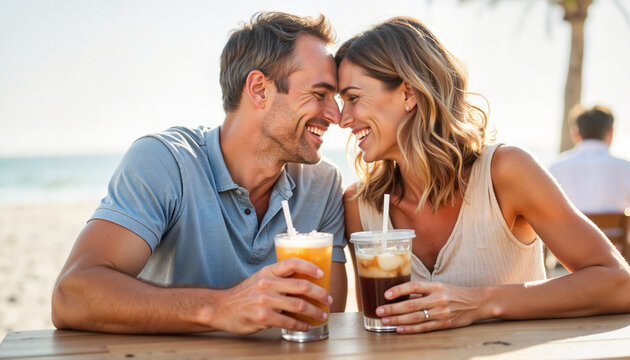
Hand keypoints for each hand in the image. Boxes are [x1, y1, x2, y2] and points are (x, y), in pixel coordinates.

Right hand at [210, 258, 332, 334]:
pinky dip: (301, 324)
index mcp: (268, 271)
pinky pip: (289, 322)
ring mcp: (265, 301)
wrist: (221, 308)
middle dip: (319, 293)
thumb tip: (304, 282)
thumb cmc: (244, 294)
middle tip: (328, 299)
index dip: (309, 266)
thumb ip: (278, 278)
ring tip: (322, 314)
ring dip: (314, 311)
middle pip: (301, 286)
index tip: (321, 273)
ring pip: (298, 305)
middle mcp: (267, 284)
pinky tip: (306, 325)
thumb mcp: (260, 279)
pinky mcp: (263, 317)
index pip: (292, 263)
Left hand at [376, 281, 481, 333]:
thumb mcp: (440, 286)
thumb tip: (401, 293)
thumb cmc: (454, 293)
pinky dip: (410, 329)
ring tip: (385, 321)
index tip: (386, 294)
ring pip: (415, 317)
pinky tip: (399, 330)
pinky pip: (424, 328)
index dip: (399, 290)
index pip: (413, 286)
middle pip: (411, 304)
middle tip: (379, 311)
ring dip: (398, 320)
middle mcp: (437, 299)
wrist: (477, 303)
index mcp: (435, 286)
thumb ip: (422, 290)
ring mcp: (441, 313)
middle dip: (393, 308)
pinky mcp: (444, 324)